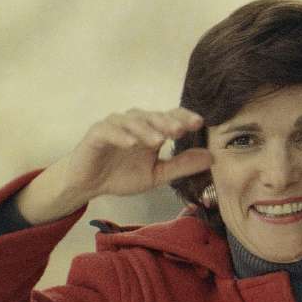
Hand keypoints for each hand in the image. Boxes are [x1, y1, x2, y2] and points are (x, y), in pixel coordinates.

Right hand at [15, 108, 213, 223]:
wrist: (88, 184)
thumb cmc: (121, 175)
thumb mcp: (157, 175)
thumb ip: (182, 165)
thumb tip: (212, 157)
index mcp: (153, 129)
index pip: (172, 117)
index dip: (185, 117)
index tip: (200, 124)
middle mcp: (136, 122)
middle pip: (155, 116)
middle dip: (168, 122)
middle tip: (181, 130)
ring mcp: (116, 125)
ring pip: (134, 121)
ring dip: (147, 129)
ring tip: (159, 140)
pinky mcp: (97, 133)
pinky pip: (110, 130)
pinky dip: (121, 135)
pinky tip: (131, 143)